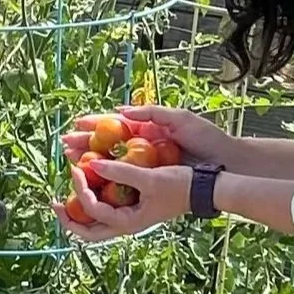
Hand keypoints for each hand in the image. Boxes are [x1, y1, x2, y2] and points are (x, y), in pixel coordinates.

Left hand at [57, 155, 191, 239]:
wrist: (206, 189)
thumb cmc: (181, 185)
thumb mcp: (150, 177)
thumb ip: (120, 170)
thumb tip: (92, 164)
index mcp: (129, 222)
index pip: (92, 209)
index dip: (79, 189)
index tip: (75, 168)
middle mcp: (127, 225)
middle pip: (88, 232)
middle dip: (67, 220)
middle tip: (52, 204)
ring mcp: (130, 219)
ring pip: (96, 224)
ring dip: (79, 213)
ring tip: (64, 198)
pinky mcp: (135, 209)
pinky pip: (107, 211)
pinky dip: (93, 203)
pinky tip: (90, 186)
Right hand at [59, 104, 236, 167]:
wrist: (228, 164)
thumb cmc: (207, 139)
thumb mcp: (180, 118)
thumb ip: (151, 112)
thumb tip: (120, 111)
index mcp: (149, 130)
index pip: (115, 124)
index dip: (94, 124)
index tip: (76, 124)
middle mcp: (144, 148)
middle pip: (107, 144)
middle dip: (84, 143)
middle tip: (64, 144)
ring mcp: (148, 166)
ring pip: (111, 162)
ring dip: (89, 160)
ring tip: (70, 159)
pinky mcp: (152, 182)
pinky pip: (124, 180)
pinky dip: (106, 179)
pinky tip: (92, 179)